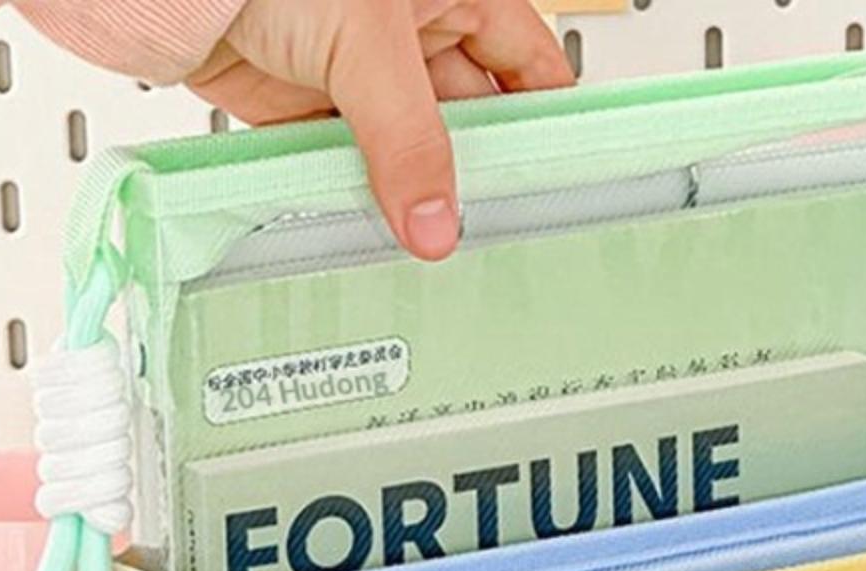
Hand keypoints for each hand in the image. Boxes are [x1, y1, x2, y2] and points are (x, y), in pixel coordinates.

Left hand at [188, 0, 575, 260]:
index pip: (527, 64)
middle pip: (466, 122)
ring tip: (429, 240)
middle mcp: (411, 34)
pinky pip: (347, 166)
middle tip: (487, 228)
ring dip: (412, 195)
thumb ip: (409, 141)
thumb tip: (437, 224)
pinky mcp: (306, 107)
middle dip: (473, 174)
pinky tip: (371, 224)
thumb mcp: (368, 43)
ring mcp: (358, 74)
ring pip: (406, 153)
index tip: (558, 181)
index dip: (547, 118)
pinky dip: (356, 197)